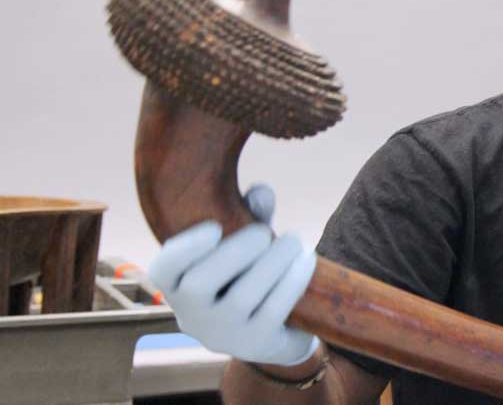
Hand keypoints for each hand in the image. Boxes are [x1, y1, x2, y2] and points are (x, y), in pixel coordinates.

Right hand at [149, 184, 318, 365]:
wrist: (272, 330)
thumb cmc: (248, 273)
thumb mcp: (244, 243)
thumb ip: (247, 215)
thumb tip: (261, 193)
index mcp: (178, 286)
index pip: (163, 271)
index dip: (184, 249)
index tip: (214, 227)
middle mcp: (193, 315)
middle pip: (199, 285)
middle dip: (235, 252)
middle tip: (264, 232)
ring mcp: (223, 334)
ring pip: (241, 298)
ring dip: (272, 263)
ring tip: (294, 241)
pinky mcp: (256, 343)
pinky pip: (273, 310)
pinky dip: (291, 281)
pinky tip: (306, 260)